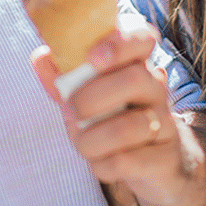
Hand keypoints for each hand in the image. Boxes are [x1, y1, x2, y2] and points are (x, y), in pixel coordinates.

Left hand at [31, 26, 198, 205]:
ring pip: (129, 127)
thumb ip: (65, 79)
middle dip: (91, 97)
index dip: (120, 44)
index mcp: (136, 65)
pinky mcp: (164, 159)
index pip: (143, 39)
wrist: (154, 163)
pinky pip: (127, 161)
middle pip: (135, 79)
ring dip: (91, 138)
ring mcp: (164, 124)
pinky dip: (102, 165)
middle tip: (72, 110)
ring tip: (82, 142)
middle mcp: (155, 90)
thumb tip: (40, 57)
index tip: (92, 58)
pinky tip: (100, 162)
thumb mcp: (90, 97)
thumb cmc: (114, 120)